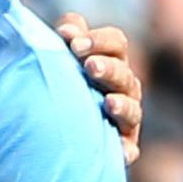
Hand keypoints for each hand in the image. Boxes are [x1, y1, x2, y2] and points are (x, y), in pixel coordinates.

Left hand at [56, 15, 147, 157]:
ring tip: (108, 103)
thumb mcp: (60, 55)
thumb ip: (68, 35)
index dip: (98, 40)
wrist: (49, 132)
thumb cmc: (58, 84)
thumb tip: (67, 30)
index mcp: (111, 61)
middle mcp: (123, 88)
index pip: (116, 43)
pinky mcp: (123, 147)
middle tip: (89, 66)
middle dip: (108, 69)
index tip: (74, 45)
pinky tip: (120, 151)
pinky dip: (126, 149)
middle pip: (124, 74)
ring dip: (122, 105)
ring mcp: (125, 118)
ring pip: (132, 109)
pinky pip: (129, 149)